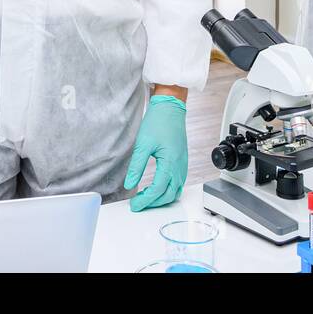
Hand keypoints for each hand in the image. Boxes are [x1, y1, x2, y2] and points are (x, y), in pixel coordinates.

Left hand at [124, 94, 187, 211]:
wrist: (170, 108)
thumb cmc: (158, 122)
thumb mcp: (143, 144)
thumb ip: (136, 167)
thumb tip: (129, 184)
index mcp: (170, 163)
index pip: (158, 190)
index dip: (145, 201)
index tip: (134, 205)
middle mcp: (179, 167)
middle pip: (168, 195)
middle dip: (153, 203)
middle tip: (138, 204)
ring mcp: (182, 165)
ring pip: (175, 191)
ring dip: (161, 198)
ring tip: (146, 198)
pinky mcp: (182, 162)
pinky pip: (178, 183)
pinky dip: (168, 191)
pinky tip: (157, 188)